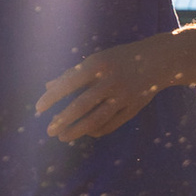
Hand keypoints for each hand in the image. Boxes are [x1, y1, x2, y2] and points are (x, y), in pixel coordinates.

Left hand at [37, 41, 168, 143]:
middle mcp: (110, 81)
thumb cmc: (119, 59)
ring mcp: (123, 96)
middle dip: (63, 119)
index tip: (38, 108)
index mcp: (98, 65)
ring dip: (78, 130)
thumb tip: (48, 86)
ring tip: (63, 137)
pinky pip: (112, 124)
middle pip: (82, 105)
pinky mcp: (134, 108)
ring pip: (97, 118)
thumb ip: (72, 74)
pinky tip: (86, 132)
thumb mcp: (96, 60)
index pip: (69, 83)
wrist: (157, 60)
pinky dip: (97, 130)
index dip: (52, 97)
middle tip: (49, 130)